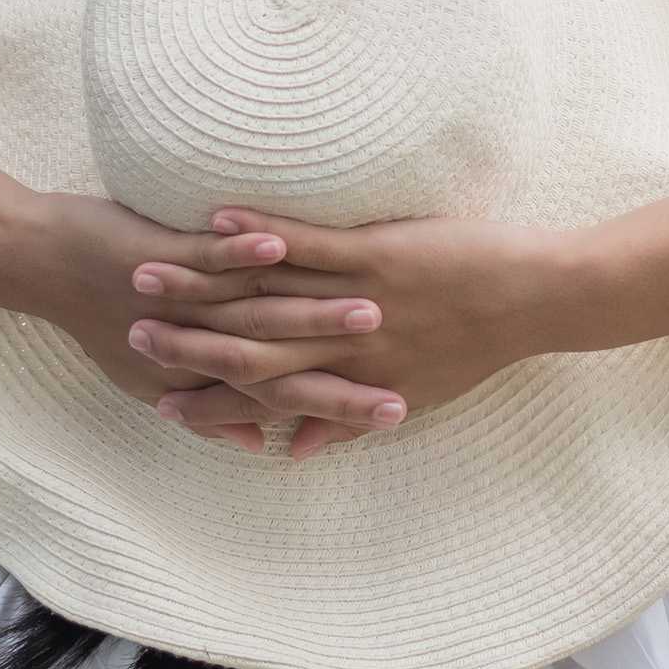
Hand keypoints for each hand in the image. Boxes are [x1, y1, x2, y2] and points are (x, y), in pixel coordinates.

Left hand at [0, 195, 404, 452]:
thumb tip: (271, 450)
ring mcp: (180, 304)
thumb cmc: (101, 314)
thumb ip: (219, 412)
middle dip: (348, 375)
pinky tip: (279, 243)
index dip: (345, 411)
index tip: (398, 414)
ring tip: (370, 306)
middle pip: (286, 371)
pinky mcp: (160, 256)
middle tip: (406, 378)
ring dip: (311, 312)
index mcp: (205, 381)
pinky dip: (244, 250)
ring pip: (255, 314)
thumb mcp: (153, 378)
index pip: (290, 403)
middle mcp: (196, 352)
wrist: (36, 265)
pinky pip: (209, 259)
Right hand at [125, 208, 577, 458]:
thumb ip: (343, 420)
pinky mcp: (377, 255)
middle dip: (184, 345)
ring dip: (203, 284)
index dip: (206, 402)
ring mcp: (356, 300)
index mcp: (348, 382)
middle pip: (248, 353)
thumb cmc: (476, 346)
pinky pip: (309, 245)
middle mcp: (344, 350)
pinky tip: (218, 218)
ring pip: (265, 299)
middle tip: (129, 333)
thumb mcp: (408, 395)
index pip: (261, 399)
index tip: (157, 401)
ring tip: (149, 271)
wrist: (539, 301)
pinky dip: (262, 233)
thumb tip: (296, 450)